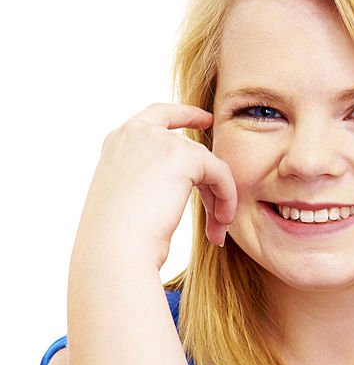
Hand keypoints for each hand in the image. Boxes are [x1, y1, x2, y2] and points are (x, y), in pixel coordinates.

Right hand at [72, 102, 236, 270]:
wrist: (114, 249)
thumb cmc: (117, 239)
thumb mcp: (126, 200)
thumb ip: (147, 180)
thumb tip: (177, 183)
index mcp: (118, 142)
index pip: (157, 115)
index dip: (185, 114)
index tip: (207, 119)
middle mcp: (135, 133)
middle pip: (189, 148)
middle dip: (208, 182)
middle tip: (222, 212)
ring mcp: (158, 140)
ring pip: (207, 164)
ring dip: (218, 197)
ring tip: (218, 229)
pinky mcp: (183, 156)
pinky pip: (220, 173)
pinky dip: (227, 197)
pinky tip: (221, 222)